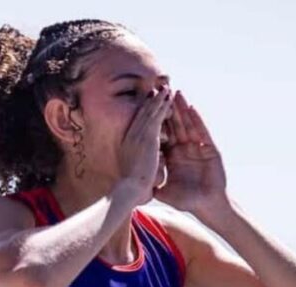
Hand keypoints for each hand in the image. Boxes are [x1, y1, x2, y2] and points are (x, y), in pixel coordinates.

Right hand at [116, 85, 174, 205]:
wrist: (130, 189)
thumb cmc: (131, 188)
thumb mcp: (134, 174)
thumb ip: (139, 169)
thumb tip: (144, 173)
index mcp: (127, 144)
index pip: (136, 124)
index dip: (142, 113)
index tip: (148, 104)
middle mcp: (130, 136)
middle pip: (141, 114)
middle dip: (149, 102)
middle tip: (155, 90)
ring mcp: (138, 135)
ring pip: (149, 112)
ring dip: (158, 99)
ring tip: (165, 88)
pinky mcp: (148, 136)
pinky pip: (157, 116)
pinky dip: (162, 105)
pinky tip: (168, 96)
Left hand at [154, 91, 227, 217]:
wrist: (208, 206)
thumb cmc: (188, 200)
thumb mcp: (165, 191)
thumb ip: (151, 184)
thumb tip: (132, 184)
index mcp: (174, 156)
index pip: (164, 134)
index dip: (157, 121)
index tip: (148, 107)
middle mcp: (185, 149)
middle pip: (175, 125)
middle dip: (169, 108)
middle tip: (161, 91)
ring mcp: (198, 147)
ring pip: (188, 124)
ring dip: (182, 109)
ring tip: (176, 93)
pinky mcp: (210, 149)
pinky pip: (202, 132)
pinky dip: (197, 120)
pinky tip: (191, 108)